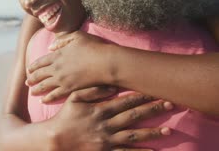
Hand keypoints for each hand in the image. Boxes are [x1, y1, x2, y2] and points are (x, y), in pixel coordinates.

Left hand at [26, 30, 113, 102]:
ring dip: (36, 89)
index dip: (33, 66)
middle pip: (40, 74)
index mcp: (57, 54)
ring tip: (31, 92)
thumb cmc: (94, 47)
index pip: (41, 61)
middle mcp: (57, 67)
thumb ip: (62, 40)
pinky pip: (55, 95)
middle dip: (32, 78)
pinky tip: (43, 100)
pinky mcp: (70, 88)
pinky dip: (48, 98)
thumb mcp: (77, 36)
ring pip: (44, 85)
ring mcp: (62, 79)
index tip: (28, 70)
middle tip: (27, 83)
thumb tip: (50, 47)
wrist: (106, 62)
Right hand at [46, 86, 171, 150]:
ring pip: (134, 135)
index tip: (156, 91)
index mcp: (100, 110)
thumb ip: (91, 91)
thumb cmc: (65, 117)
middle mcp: (106, 124)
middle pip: (134, 116)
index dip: (142, 96)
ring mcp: (107, 139)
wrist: (56, 139)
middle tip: (170, 105)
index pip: (125, 102)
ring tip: (168, 130)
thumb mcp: (74, 98)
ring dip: (152, 133)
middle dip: (153, 110)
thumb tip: (111, 87)